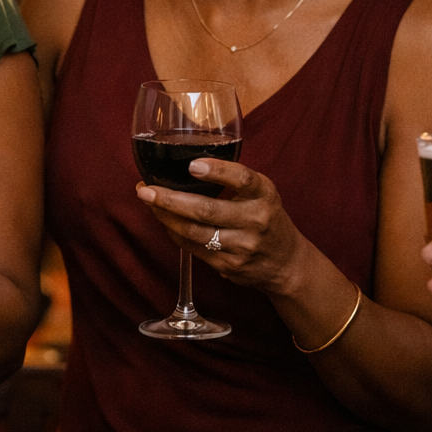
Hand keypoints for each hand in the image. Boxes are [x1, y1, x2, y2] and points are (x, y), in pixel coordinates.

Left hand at [135, 158, 306, 294]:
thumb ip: (233, 180)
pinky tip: (164, 220)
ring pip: (194, 232)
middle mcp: (256, 221)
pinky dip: (174, 232)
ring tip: (148, 201)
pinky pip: (193, 248)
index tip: (192, 165)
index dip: (217, 172)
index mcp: (265, 195)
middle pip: (207, 210)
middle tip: (145, 189)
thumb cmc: (266, 219)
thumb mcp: (261, 193)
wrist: (286, 264)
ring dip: (165, 216)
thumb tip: (185, 165)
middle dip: (170, 199)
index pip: (243, 179)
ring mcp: (242, 247)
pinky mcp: (229, 266)